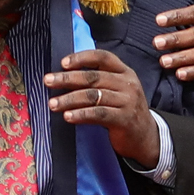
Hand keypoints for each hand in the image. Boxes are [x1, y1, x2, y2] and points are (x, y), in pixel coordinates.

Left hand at [46, 47, 159, 165]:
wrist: (145, 137)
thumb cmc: (123, 111)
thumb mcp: (117, 90)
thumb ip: (99, 81)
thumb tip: (64, 76)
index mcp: (124, 72)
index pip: (102, 57)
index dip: (82, 58)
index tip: (62, 63)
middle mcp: (127, 84)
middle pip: (93, 77)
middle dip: (67, 79)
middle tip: (48, 81)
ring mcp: (128, 101)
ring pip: (93, 96)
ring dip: (69, 99)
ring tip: (53, 103)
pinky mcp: (125, 119)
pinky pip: (99, 114)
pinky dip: (81, 115)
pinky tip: (68, 116)